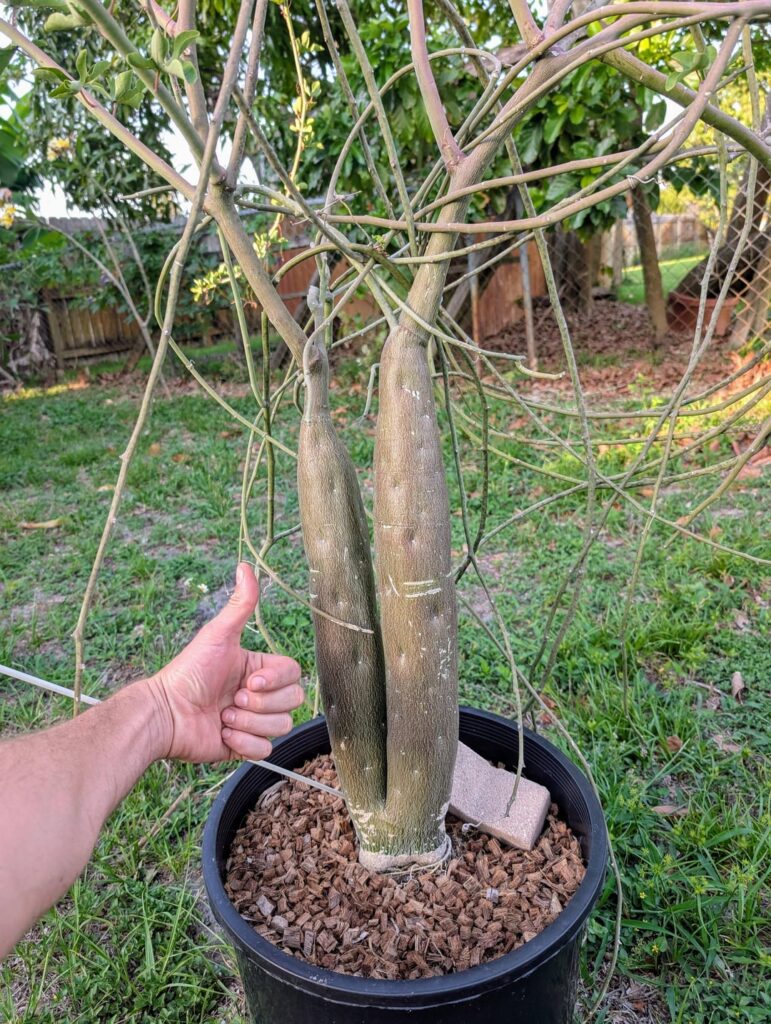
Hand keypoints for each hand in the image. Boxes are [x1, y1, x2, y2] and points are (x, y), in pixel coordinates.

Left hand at [145, 563, 303, 762]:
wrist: (165, 715)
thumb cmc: (189, 673)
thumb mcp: (217, 636)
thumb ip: (239, 605)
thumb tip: (245, 566)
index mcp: (258, 669)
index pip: (293, 674)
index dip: (275, 682)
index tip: (248, 682)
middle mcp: (259, 694)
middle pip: (293, 701)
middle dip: (260, 704)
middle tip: (231, 700)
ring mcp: (253, 720)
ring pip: (281, 726)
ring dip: (249, 723)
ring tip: (223, 717)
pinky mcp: (244, 745)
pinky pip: (266, 750)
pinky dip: (244, 743)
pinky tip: (222, 734)